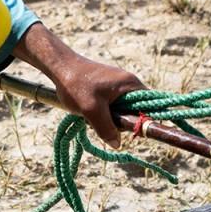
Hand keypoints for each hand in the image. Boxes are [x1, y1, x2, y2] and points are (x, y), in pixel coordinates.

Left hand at [14, 24, 144, 145]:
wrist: (60, 67)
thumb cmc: (76, 85)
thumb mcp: (91, 110)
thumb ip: (106, 128)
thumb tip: (117, 144)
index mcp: (130, 85)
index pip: (150, 106)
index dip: (144, 121)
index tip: (134, 133)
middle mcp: (128, 83)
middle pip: (136, 110)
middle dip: (123, 120)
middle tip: (106, 123)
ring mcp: (118, 85)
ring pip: (123, 110)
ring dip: (111, 118)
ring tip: (95, 115)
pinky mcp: (108, 88)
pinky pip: (114, 106)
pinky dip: (105, 112)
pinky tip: (92, 112)